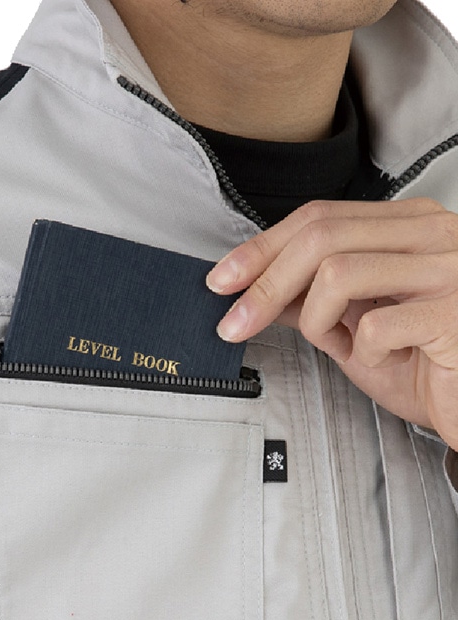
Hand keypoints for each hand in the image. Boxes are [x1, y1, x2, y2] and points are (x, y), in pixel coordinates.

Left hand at [206, 198, 457, 449]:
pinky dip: (363, 352)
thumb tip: (255, 291)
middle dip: (264, 285)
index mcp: (408, 227)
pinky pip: (375, 326)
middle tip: (236, 323)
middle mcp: (432, 235)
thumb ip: (311, 302)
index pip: (318, 218)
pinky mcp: (454, 312)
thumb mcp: (355, 328)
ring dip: (316, 320)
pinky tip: (386, 359)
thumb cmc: (429, 364)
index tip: (222, 280)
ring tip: (339, 343)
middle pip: (319, 237)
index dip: (260, 249)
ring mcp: (449, 269)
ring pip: (337, 273)